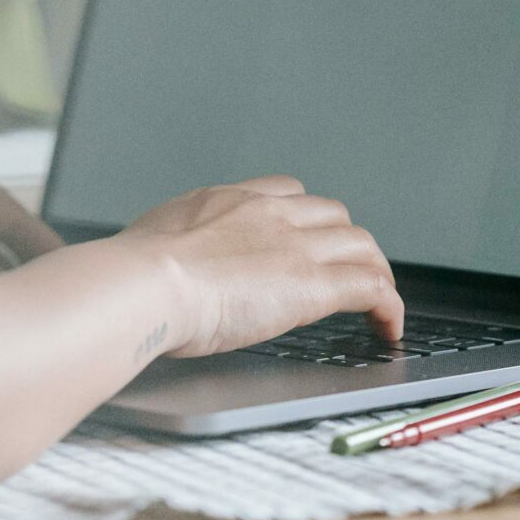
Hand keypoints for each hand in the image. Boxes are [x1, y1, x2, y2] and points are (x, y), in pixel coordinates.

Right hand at [114, 176, 403, 355]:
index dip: (305, 218)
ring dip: (373, 272)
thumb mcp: (148, 245)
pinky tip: (388, 327)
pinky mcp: (314, 284)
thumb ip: (166, 251)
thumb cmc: (131, 275)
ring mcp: (295, 246)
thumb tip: (151, 268)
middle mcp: (269, 214)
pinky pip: (372, 287)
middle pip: (332, 215)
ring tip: (377, 303)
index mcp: (228, 202)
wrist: (145, 284)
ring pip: (361, 246)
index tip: (305, 240)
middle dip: (344, 243)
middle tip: (347, 274)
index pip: (287, 191)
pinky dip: (388, 305)